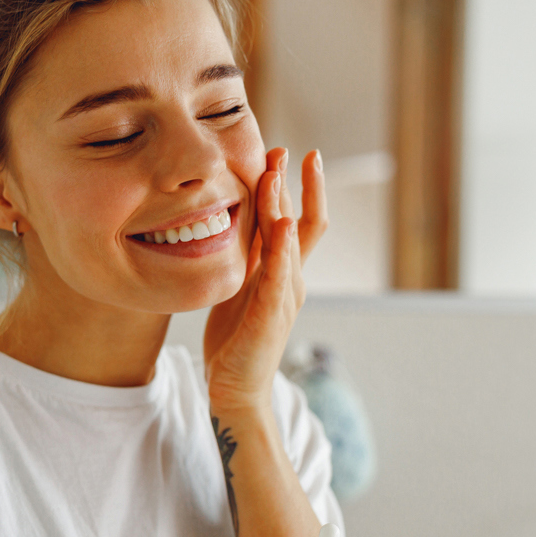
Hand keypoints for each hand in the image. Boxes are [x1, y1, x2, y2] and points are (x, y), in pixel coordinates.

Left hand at [203, 148, 327, 412]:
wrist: (235, 386)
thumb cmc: (237, 337)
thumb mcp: (241, 285)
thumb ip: (249, 256)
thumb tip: (245, 220)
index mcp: (284, 272)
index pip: (298, 220)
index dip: (295, 186)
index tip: (284, 153)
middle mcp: (291, 280)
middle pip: (300, 222)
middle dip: (295, 184)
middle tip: (283, 150)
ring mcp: (283, 297)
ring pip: (288, 241)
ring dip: (282, 204)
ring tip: (275, 172)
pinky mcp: (269, 316)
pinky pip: (276, 276)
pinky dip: (280, 249)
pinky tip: (279, 225)